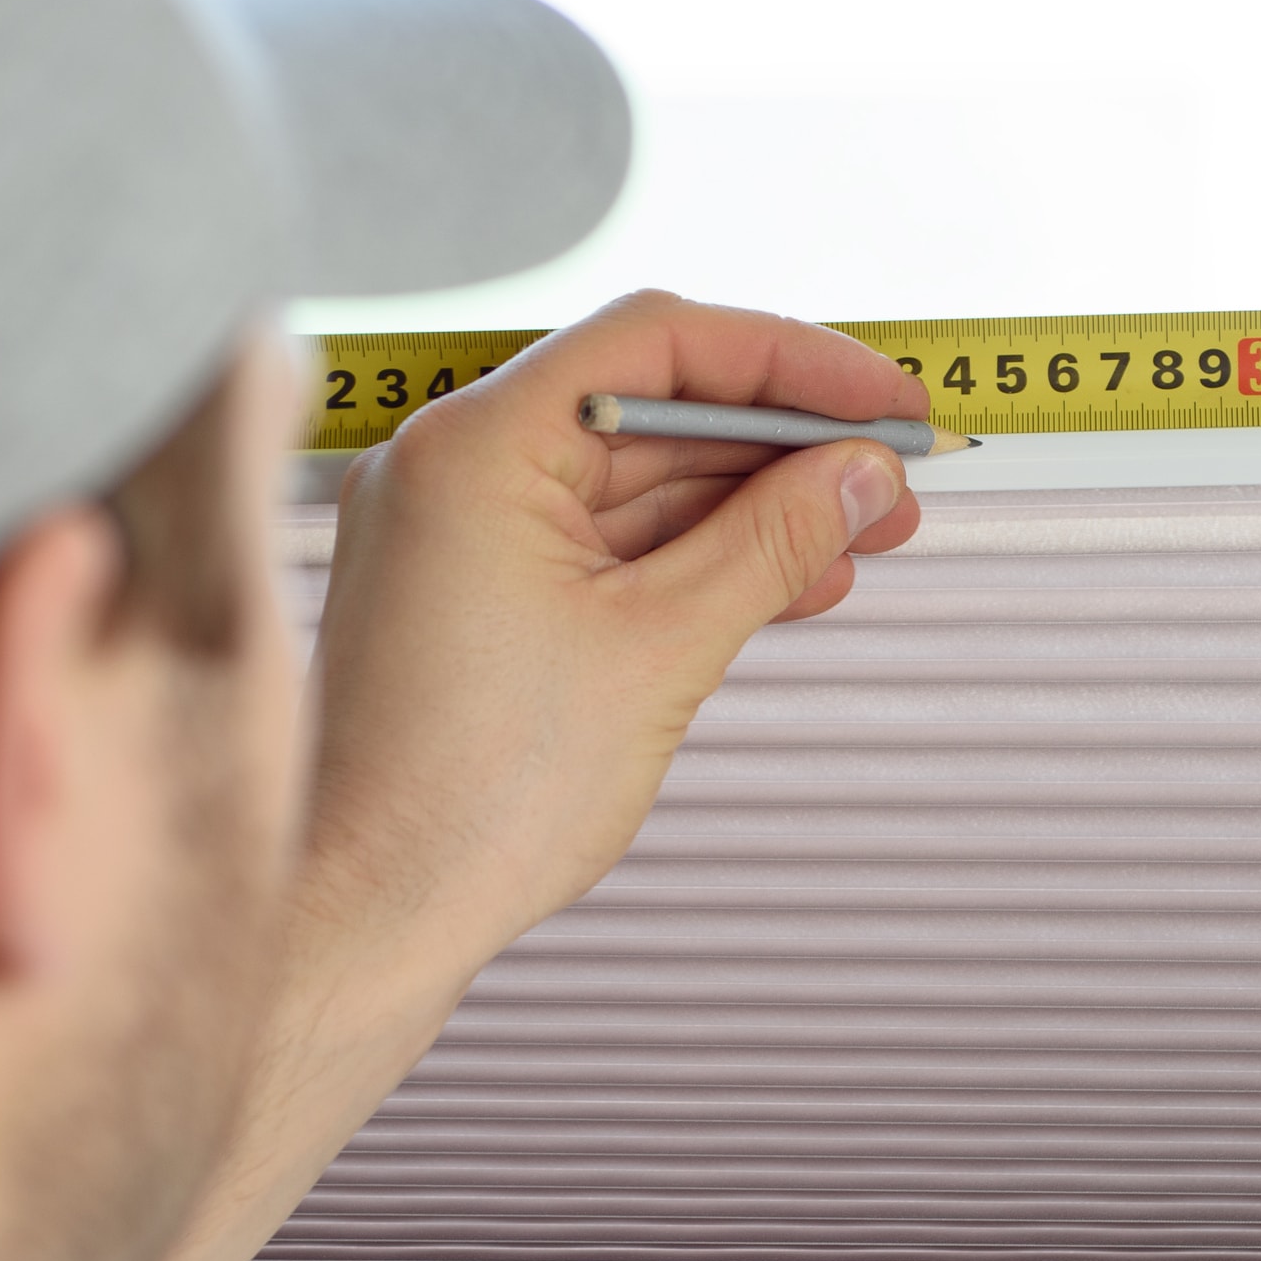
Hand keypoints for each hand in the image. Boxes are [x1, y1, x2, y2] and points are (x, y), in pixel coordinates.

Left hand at [295, 288, 926, 994]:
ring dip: (752, 506)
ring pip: (636, 482)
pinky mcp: (473, 598)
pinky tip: (790, 582)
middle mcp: (451, 469)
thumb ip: (771, 542)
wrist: (370, 917)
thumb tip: (857, 475)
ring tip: (862, 535)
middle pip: (651, 406)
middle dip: (784, 443)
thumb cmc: (471, 801)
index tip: (885, 400)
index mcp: (474, 448)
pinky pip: (603, 546)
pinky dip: (694, 559)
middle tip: (891, 478)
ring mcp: (457, 534)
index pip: (657, 343)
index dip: (791, 362)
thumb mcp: (660, 650)